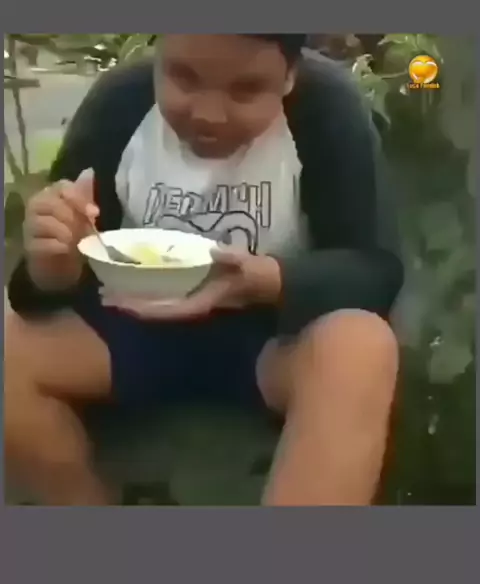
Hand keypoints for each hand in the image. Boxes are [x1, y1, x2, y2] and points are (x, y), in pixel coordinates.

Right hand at [24, 167, 98, 288]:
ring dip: (67, 234)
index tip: (95, 213)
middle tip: (87, 232)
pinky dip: (58, 247)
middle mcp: (37, 205)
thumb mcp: (83, 217)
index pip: (62, 187)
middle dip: (73, 219)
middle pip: (53, 204)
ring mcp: (30, 226)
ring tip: (79, 243)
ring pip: (46, 223)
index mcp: (51, 194)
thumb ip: (85, 197)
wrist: (61, 266)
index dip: (79, 198)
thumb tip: (90, 172)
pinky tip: (68, 250)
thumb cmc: (73, 237)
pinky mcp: (29, 246)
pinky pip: (42, 243)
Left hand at [102, 246, 281, 320]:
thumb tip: (216, 252)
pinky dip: (151, 295)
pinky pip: (169, 298)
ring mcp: (195, 301)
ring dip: (138, 300)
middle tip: (103, 296)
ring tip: (111, 292)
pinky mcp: (198, 296)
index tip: (118, 302)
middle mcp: (194, 305)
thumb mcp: (249, 265)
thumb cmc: (261, 275)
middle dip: (132, 305)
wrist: (273, 285)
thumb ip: (234, 259)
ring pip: (160, 305)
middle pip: (157, 310)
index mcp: (203, 302)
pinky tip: (138, 286)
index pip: (167, 308)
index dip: (142, 307)